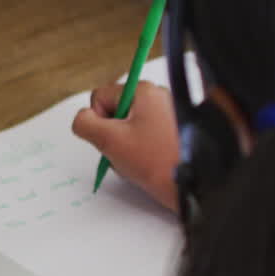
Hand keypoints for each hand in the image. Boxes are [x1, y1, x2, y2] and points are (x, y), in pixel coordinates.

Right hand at [72, 81, 179, 210]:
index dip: (99, 121)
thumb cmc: (158, 162)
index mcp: (143, 91)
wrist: (193, 185)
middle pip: (115, 112)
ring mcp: (166, 113)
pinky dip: (140, 150)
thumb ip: (85, 124)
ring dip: (125, 145)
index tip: (113, 138)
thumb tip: (82, 118)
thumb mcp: (110, 141)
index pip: (100, 97)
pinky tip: (149, 163)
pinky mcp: (172, 129)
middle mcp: (157, 96)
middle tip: (127, 152)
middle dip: (113, 135)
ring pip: (128, 126)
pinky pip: (143, 135)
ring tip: (140, 160)